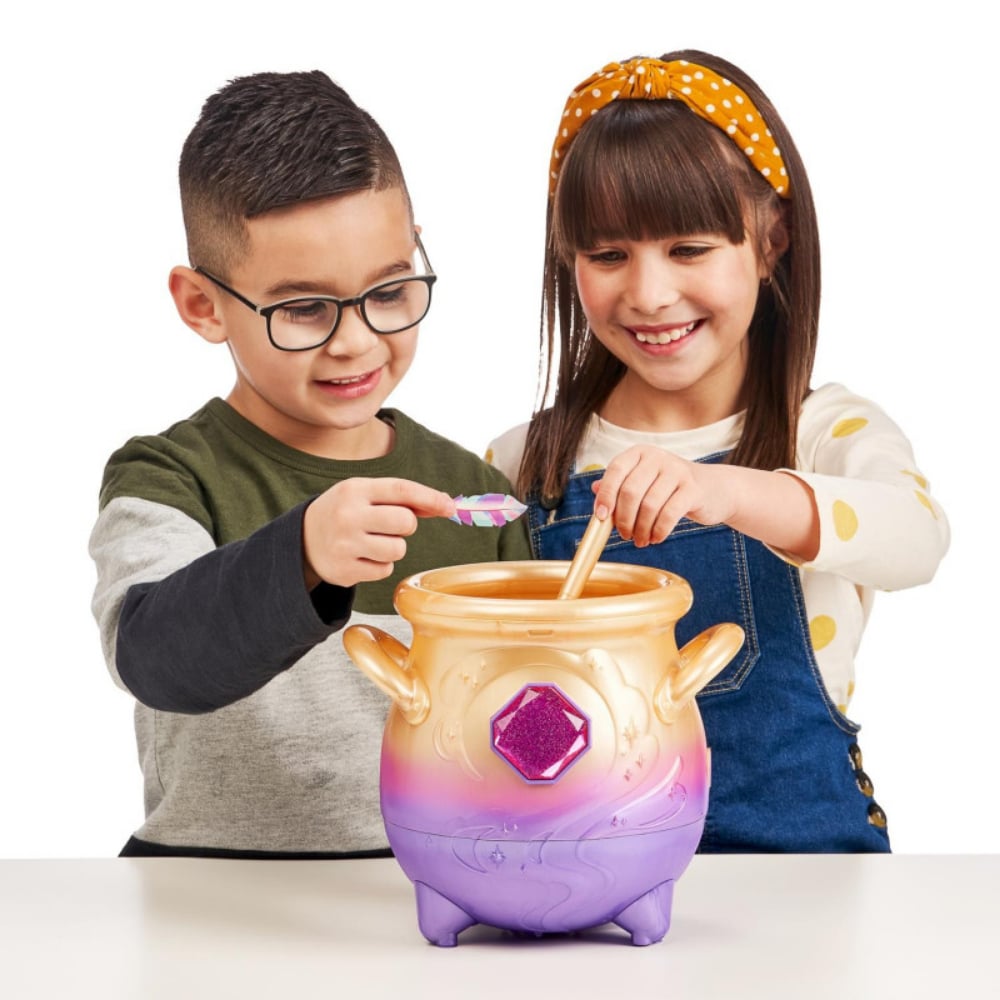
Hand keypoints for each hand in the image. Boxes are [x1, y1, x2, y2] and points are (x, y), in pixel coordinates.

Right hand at [302, 478, 455, 587]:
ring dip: (394, 547)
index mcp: (354, 490)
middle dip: (407, 525)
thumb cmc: (345, 512)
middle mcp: (348, 516)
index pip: (401, 490)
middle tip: (390, 525)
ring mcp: (345, 545)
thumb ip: (401, 498)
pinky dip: (381, 564)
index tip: (450, 507)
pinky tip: (363, 556)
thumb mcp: (364, 494)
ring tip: (373, 541)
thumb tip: (444, 504)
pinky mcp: (345, 571)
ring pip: (398, 549)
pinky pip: (385, 569)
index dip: (430, 498)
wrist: (301, 540)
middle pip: (406, 522)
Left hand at [591, 446, 819, 559]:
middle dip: (623, 519)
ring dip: (641, 529)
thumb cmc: (670, 488)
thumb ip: (621, 485)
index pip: (615, 470)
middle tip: (625, 535)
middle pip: (630, 491)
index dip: (605, 495)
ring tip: (641, 540)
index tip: (601, 518)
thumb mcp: (644, 481)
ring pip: (649, 506)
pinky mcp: (692, 488)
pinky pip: (668, 514)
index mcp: (640, 453)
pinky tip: (656, 538)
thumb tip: (595, 491)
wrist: (714, 489)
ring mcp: (677, 470)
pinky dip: (659, 531)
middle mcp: (657, 457)